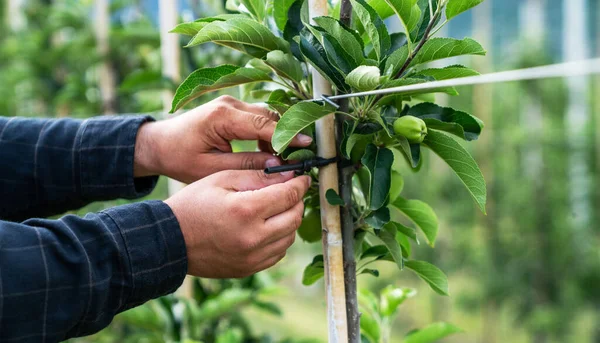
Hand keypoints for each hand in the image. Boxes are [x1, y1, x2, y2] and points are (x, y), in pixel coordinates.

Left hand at [134, 95, 312, 182]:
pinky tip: (270, 152)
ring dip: (278, 136)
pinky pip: (258, 118)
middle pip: (269, 116)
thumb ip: (246, 164)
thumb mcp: (212, 168)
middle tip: (299, 158)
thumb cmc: (179, 158)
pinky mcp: (232, 109)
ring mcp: (231, 103)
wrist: (159, 144)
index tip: (306, 146)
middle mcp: (229, 104)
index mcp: (221, 117)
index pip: (263, 125)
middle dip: (287, 136)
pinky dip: (268, 133)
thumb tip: (276, 164)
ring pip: (266, 116)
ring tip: (284, 159)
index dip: (287, 136)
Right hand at [164, 169, 310, 277]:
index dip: (300, 184)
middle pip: (294, 217)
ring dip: (289, 220)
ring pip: (289, 237)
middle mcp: (253, 237)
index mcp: (246, 210)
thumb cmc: (193, 204)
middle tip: (291, 191)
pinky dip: (279, 239)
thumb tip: (289, 175)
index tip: (303, 178)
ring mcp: (252, 257)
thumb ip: (257, 176)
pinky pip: (277, 253)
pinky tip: (267, 227)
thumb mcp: (222, 179)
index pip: (289, 195)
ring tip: (277, 208)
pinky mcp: (249, 269)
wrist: (170, 240)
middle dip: (297, 201)